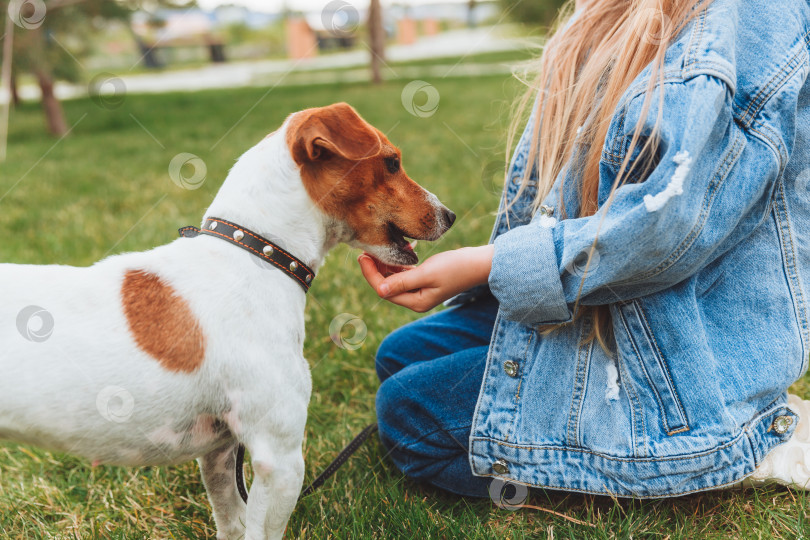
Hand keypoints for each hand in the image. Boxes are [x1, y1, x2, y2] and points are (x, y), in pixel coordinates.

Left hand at [358, 245, 493, 312]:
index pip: (384, 290)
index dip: (371, 274)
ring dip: (387, 263)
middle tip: (366, 249)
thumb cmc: (455, 267)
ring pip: (394, 278)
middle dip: (376, 268)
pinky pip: (405, 273)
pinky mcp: (424, 280)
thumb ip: (403, 281)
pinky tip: (401, 248)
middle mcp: (415, 299)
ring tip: (380, 246)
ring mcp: (420, 290)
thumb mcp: (427, 273)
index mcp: (415, 302)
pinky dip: (400, 262)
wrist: (479, 263)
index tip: (363, 256)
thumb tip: (379, 291)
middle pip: (386, 285)